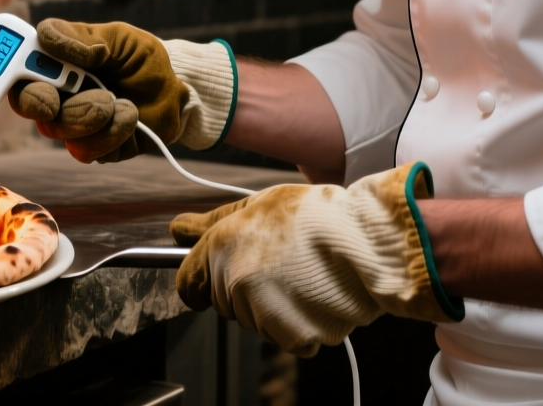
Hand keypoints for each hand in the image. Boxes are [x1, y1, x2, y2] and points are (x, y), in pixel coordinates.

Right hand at [6, 19, 234, 162]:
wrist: (174, 87)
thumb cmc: (140, 58)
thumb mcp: (117, 37)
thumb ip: (83, 37)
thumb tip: (47, 38)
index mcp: (52, 67)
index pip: (14, 74)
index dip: (1, 78)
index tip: (16, 74)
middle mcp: (56, 97)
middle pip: (30, 106)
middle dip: (43, 102)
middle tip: (57, 97)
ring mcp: (74, 126)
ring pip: (59, 131)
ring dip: (88, 115)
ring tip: (117, 101)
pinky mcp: (96, 149)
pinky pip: (88, 150)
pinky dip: (112, 132)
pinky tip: (130, 115)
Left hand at [170, 161, 460, 356]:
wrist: (366, 241)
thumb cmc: (315, 217)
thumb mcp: (258, 205)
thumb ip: (212, 222)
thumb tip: (176, 228)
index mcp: (221, 247)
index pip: (187, 284)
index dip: (198, 284)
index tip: (208, 285)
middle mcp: (235, 282)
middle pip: (224, 303)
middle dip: (244, 290)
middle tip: (280, 266)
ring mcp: (262, 312)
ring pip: (254, 322)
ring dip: (273, 308)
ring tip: (304, 276)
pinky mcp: (290, 335)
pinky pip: (286, 337)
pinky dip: (301, 325)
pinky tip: (317, 297)